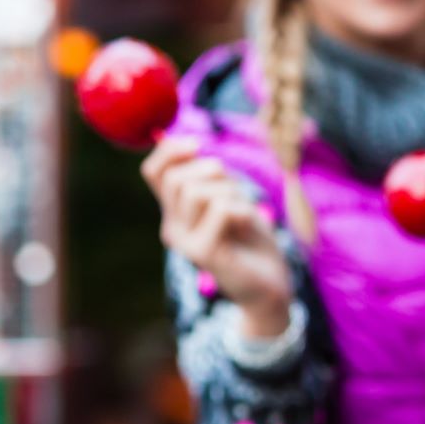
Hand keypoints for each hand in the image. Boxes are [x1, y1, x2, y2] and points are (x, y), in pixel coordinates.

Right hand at [141, 136, 292, 337]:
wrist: (270, 282)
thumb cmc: (252, 236)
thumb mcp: (229, 197)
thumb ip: (207, 177)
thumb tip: (183, 141)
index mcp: (176, 210)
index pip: (153, 172)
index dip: (171, 151)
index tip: (196, 145)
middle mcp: (173, 226)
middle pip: (179, 178)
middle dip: (215, 174)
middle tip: (236, 195)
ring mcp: (184, 242)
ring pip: (198, 191)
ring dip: (232, 194)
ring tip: (243, 215)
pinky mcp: (201, 252)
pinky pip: (219, 209)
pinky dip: (242, 210)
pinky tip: (248, 227)